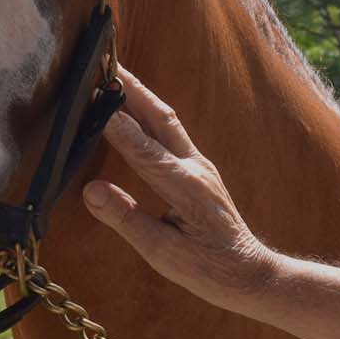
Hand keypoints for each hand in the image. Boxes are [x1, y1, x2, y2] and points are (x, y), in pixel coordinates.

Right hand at [82, 66, 279, 307]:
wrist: (248, 274)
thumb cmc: (207, 270)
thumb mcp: (162, 253)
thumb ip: (127, 219)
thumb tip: (91, 190)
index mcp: (186, 188)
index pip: (144, 150)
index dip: (116, 124)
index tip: (92, 98)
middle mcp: (196, 168)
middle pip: (160, 118)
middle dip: (133, 91)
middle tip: (104, 65)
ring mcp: (200, 165)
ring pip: (168, 121)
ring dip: (141, 96)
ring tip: (115, 75)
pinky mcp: (199, 170)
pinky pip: (171, 133)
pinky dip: (150, 114)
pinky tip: (134, 109)